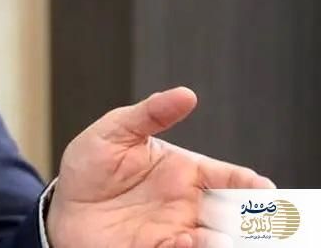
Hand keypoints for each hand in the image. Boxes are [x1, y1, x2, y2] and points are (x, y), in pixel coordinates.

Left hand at [47, 87, 273, 247]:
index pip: (232, 178)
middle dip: (252, 219)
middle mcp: (188, 204)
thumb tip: (185, 94)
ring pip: (216, 239)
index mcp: (186, 172)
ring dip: (225, 239)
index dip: (253, 185)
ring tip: (218, 236)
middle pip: (235, 214)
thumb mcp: (115, 131)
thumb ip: (150, 113)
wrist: (63, 204)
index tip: (264, 190)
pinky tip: (185, 241)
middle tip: (258, 220)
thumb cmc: (91, 166)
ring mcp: (175, 230)